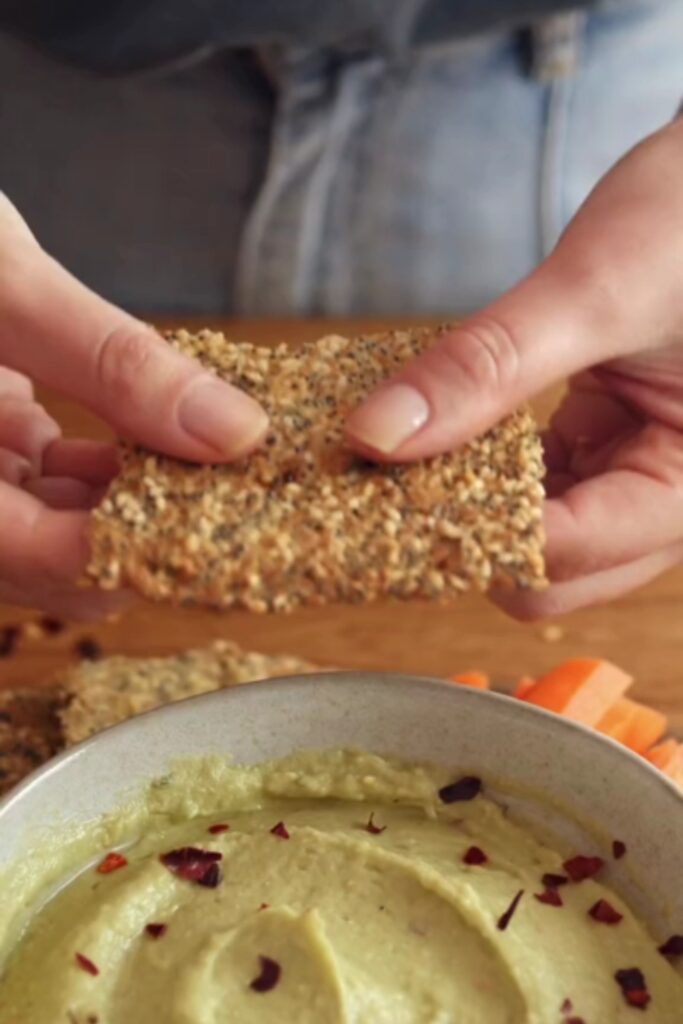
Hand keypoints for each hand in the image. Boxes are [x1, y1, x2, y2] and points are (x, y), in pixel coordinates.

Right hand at [0, 195, 267, 617]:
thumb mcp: (5, 284)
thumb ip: (113, 363)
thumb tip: (232, 431)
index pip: (43, 560)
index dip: (138, 548)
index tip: (224, 508)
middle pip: (54, 570)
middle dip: (145, 534)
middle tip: (224, 485)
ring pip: (53, 538)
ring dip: (129, 505)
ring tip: (195, 456)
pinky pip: (42, 495)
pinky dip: (98, 476)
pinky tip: (135, 440)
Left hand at [346, 118, 682, 617]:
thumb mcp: (591, 292)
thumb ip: (486, 367)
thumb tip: (376, 435)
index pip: (563, 555)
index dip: (469, 532)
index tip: (384, 488)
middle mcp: (664, 503)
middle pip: (548, 577)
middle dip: (465, 537)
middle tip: (385, 480)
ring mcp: (630, 482)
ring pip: (532, 543)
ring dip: (467, 509)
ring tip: (401, 459)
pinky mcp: (599, 452)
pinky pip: (530, 492)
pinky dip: (481, 472)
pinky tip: (440, 435)